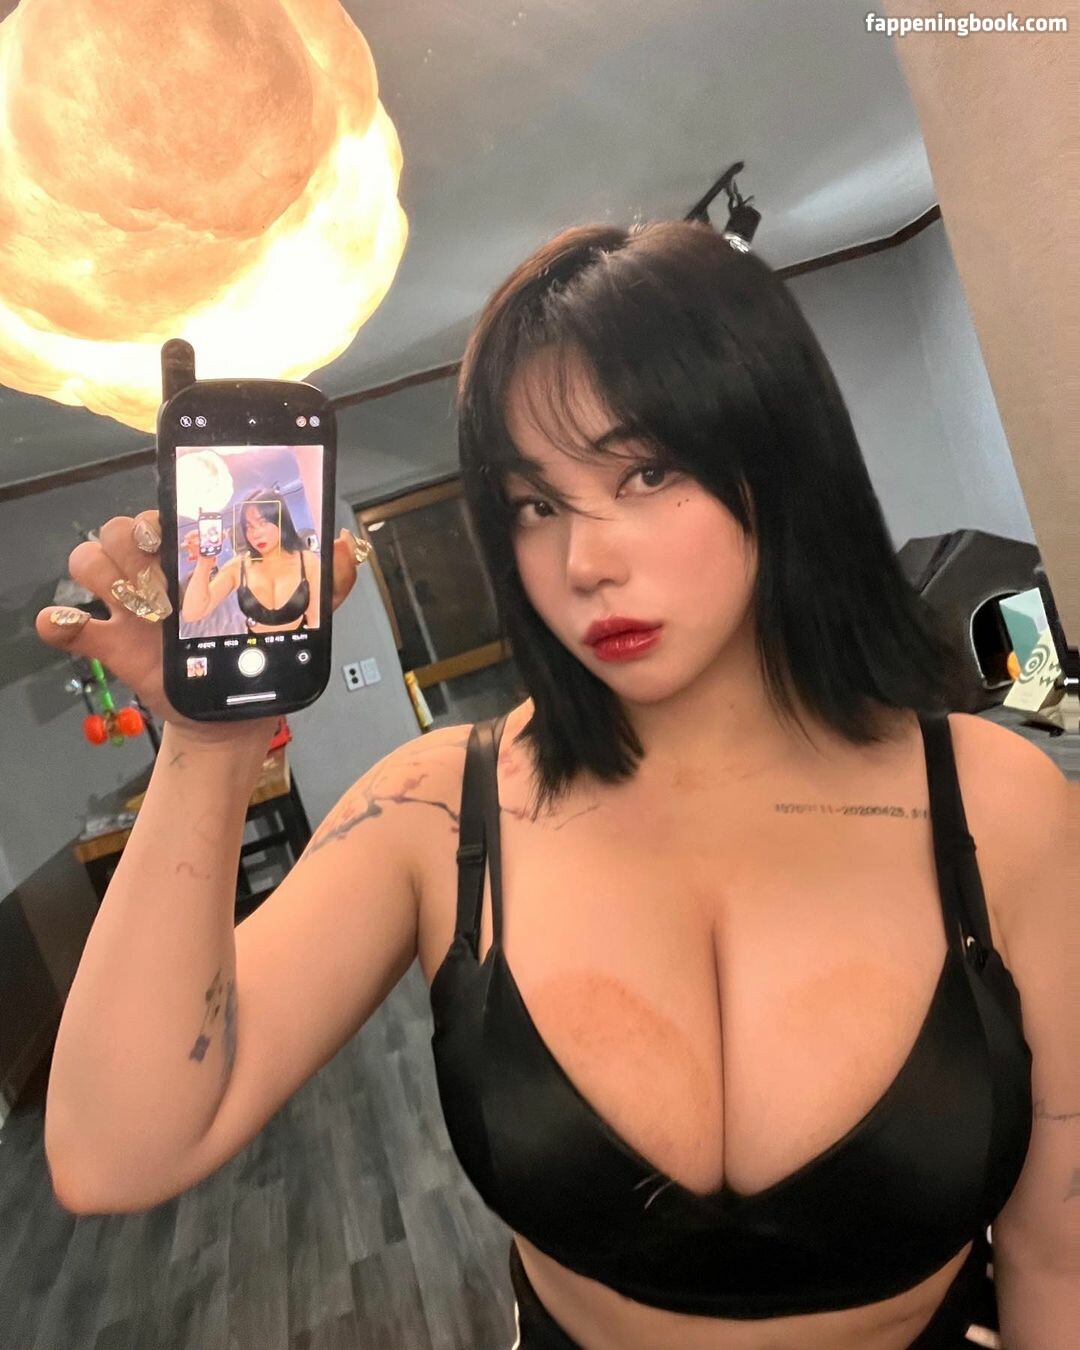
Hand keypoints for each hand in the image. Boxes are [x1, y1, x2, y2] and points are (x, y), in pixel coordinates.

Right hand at [35, 512, 366, 740]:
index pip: (166, 511)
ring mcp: (131, 609)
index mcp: (197, 559)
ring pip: (91, 561)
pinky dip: (60, 620)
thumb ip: (326, 580)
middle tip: (161, 567)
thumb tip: (343, 541)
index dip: (163, 509)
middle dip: (133, 538)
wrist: (236, 714)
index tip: (177, 527)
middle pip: (121, 529)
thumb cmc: (259, 654)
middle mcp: (158, 575)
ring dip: (105, 572)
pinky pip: (65, 624)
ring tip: (141, 602)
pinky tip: (72, 624)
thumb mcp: (302, 616)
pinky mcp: (113, 646)